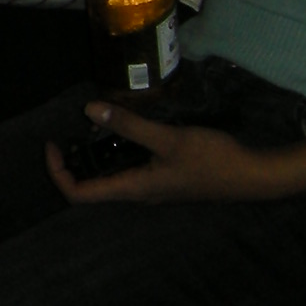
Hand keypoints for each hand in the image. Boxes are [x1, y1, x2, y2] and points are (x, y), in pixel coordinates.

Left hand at [47, 107, 285, 205]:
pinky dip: (119, 152)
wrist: (253, 176)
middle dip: (74, 163)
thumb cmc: (212, 160)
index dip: (58, 173)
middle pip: (92, 188)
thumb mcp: (169, 138)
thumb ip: (129, 125)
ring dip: (97, 157)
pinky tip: (128, 129)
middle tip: (68, 133)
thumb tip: (89, 110)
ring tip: (93, 126)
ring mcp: (153, 188)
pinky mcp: (166, 179)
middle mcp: (138, 194)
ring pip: (112, 178)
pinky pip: (131, 169)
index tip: (52, 145)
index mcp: (133, 189)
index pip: (80, 194)